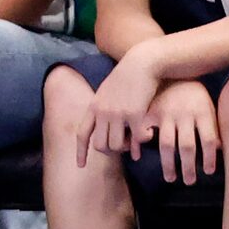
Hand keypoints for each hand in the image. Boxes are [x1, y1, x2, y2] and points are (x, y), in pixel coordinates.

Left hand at [81, 50, 163, 165]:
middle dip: (111, 151)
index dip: (81, 152)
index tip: (80, 166)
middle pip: (100, 145)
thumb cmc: (127, 77)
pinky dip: (142, 142)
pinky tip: (148, 136)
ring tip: (135, 143)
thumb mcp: (107, 91)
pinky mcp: (135, 114)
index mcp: (94, 106)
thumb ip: (103, 108)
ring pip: (117, 145)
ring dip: (127, 148)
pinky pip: (136, 139)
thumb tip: (104, 129)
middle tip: (123, 148)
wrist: (142, 62)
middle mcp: (103, 111)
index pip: (82, 134)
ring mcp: (118, 114)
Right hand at [145, 80, 219, 184]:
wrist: (168, 65)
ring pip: (167, 144)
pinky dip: (139, 145)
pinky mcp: (151, 112)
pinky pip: (144, 131)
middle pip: (187, 146)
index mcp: (202, 111)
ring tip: (171, 178)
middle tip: (189, 181)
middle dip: (188, 168)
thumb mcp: (206, 105)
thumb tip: (220, 149)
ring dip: (168, 164)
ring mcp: (166, 114)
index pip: (208, 139)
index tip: (208, 172)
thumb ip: (213, 126)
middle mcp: (184, 114)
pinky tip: (138, 157)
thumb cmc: (192, 92)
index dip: (209, 158)